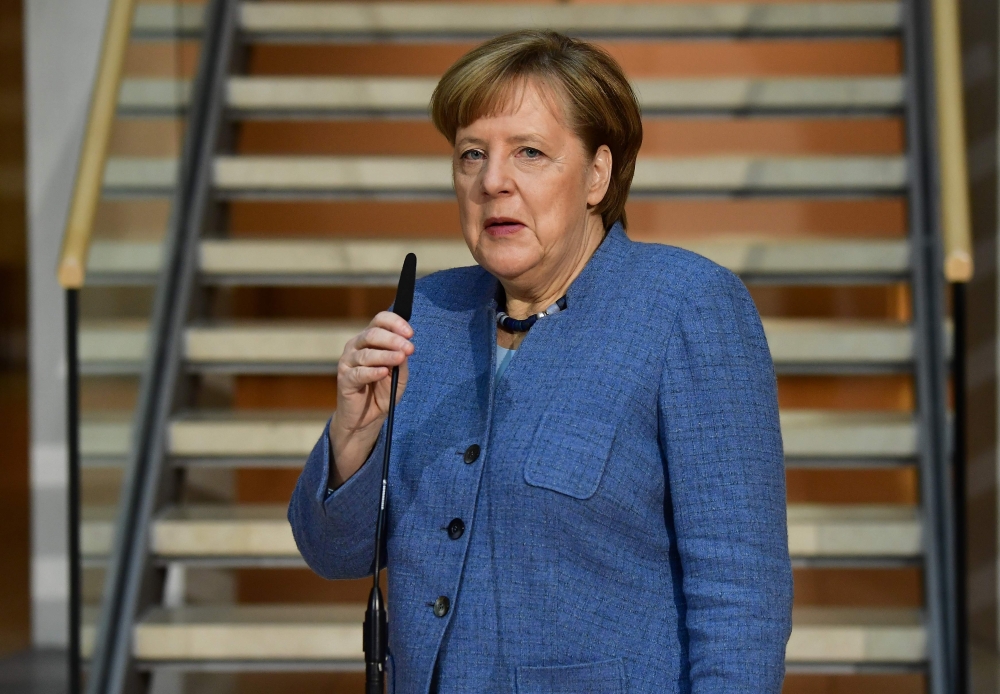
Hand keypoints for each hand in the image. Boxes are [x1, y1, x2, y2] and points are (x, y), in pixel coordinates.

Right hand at [329, 311, 413, 486]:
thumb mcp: (399, 375)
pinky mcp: (344, 379)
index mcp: (370, 340)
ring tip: (400, 358)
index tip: (410, 333)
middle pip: (372, 334)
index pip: (380, 320)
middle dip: (393, 340)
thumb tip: (405, 347)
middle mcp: (356, 346)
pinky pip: (358, 373)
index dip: (395, 323)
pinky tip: (383, 372)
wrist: (367, 418)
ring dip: (386, 355)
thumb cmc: (382, 391)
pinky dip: (372, 372)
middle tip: (409, 348)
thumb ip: (401, 360)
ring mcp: (348, 362)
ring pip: (366, 354)